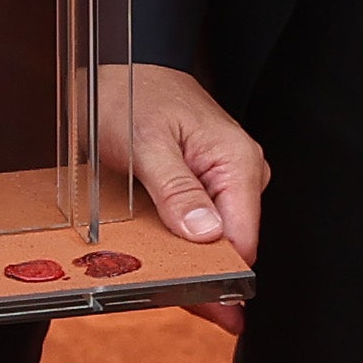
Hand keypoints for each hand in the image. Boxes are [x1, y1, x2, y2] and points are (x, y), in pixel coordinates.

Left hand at [100, 62, 268, 334]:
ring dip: (189, 264)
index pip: (242, 240)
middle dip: (202, 277)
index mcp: (236, 161)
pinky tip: (165, 266)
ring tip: (157, 283)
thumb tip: (206, 233)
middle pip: (230, 246)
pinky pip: (201, 227)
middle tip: (164, 297)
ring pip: (214, 241)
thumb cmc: (131, 94)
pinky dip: (182, 248)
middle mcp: (240, 173)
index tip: (187, 294)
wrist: (120, 66)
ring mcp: (224, 182)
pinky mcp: (206, 187)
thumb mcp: (145, 142)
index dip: (217, 274)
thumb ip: (177, 188)